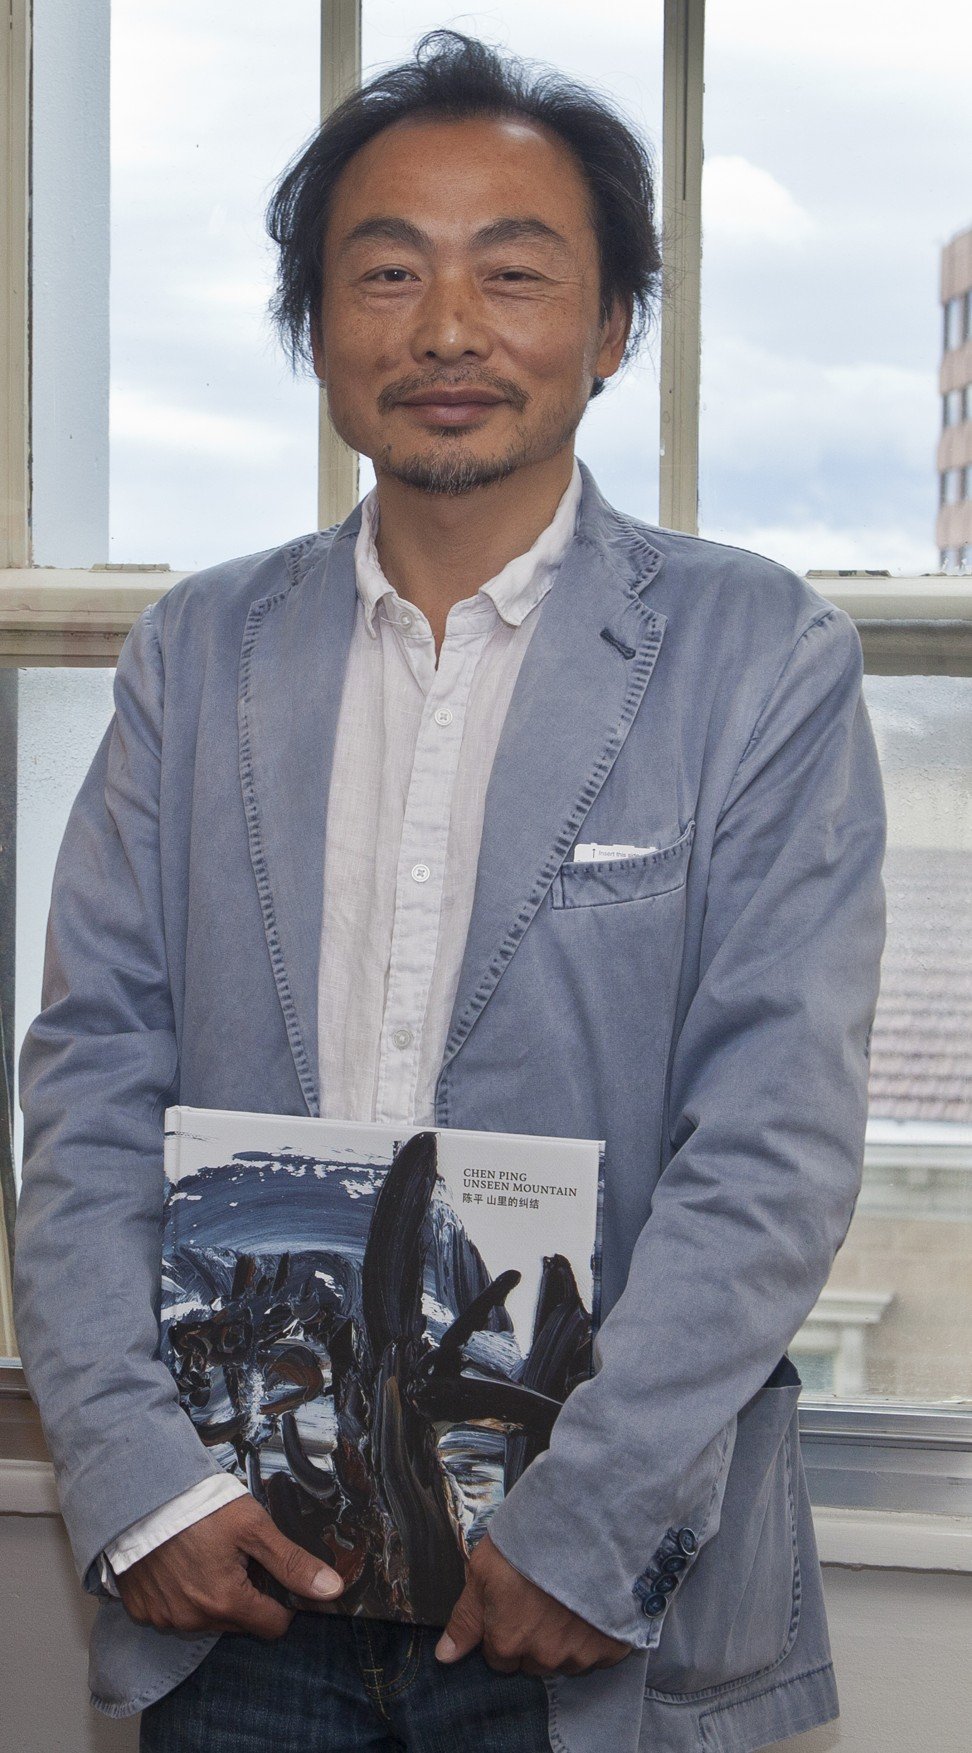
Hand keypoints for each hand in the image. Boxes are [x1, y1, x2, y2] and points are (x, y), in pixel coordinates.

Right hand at [115, 1495, 343, 1639]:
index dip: (282, 1601)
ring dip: (213, 1595)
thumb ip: (292, 1562)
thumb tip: (331, 1589)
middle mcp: (194, 1620)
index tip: (274, 1573)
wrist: (138, 1494)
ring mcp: (165, 1618)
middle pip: (240, 1621)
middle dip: (247, 1594)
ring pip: (207, 1618)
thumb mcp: (253, 1526)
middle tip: (238, 1555)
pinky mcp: (143, 1610)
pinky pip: (174, 1612)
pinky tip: (180, 1563)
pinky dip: (182, 1594)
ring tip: (207, 1554)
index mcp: (226, 1603)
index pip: (274, 1625)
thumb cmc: (197, 1506)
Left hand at [434, 1533, 631, 1677]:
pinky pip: (599, 1655)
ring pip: (565, 1659)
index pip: (499, 1657)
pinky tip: (591, 1605)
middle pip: (532, 1661)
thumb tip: (445, 1656)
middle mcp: (544, 1657)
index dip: (504, 1629)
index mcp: (508, 1642)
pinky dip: (595, 1636)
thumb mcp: (484, 1569)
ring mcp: (580, 1654)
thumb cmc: (529, 1542)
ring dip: (564, 1638)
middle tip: (541, 1598)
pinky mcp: (611, 1647)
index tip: (514, 1604)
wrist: (585, 1527)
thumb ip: (465, 1619)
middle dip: (534, 1638)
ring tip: (568, 1597)